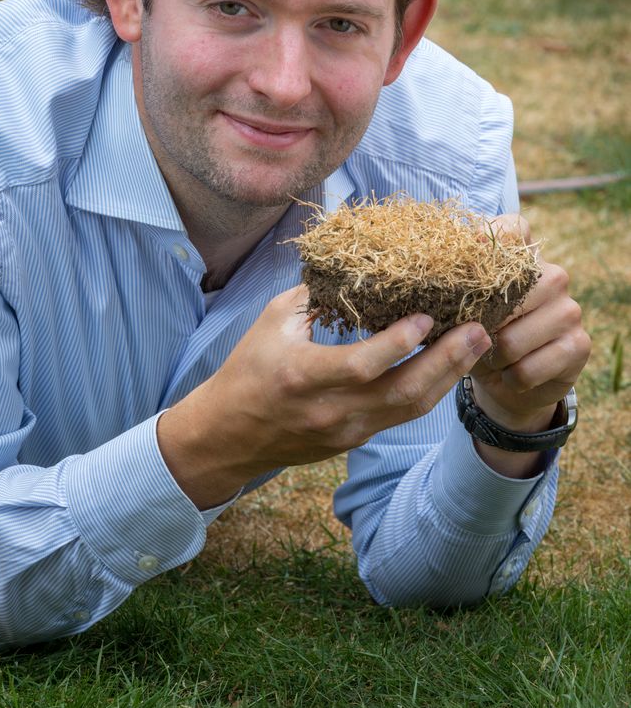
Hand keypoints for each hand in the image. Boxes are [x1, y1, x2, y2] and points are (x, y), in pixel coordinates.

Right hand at [158, 286, 491, 508]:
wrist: (229, 435)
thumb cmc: (248, 369)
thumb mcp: (272, 321)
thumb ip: (316, 295)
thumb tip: (356, 267)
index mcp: (304, 376)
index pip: (363, 365)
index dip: (399, 344)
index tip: (427, 317)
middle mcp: (331, 410)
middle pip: (403, 393)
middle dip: (447, 362)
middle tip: (478, 331)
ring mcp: (347, 431)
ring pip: (410, 408)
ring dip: (448, 376)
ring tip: (476, 345)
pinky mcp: (355, 440)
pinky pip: (401, 415)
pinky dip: (428, 388)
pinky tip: (447, 365)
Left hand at [470, 214, 590, 434]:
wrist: (509, 382)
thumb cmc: (479, 336)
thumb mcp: (461, 311)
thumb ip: (453, 291)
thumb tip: (426, 279)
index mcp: (523, 259)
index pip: (512, 228)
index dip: (488, 236)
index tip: (467, 250)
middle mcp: (552, 276)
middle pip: (506, 294)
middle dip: (479, 326)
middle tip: (476, 338)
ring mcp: (569, 310)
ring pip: (512, 339)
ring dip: (493, 358)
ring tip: (495, 358)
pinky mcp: (578, 345)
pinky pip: (527, 368)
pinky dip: (511, 379)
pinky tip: (513, 375)